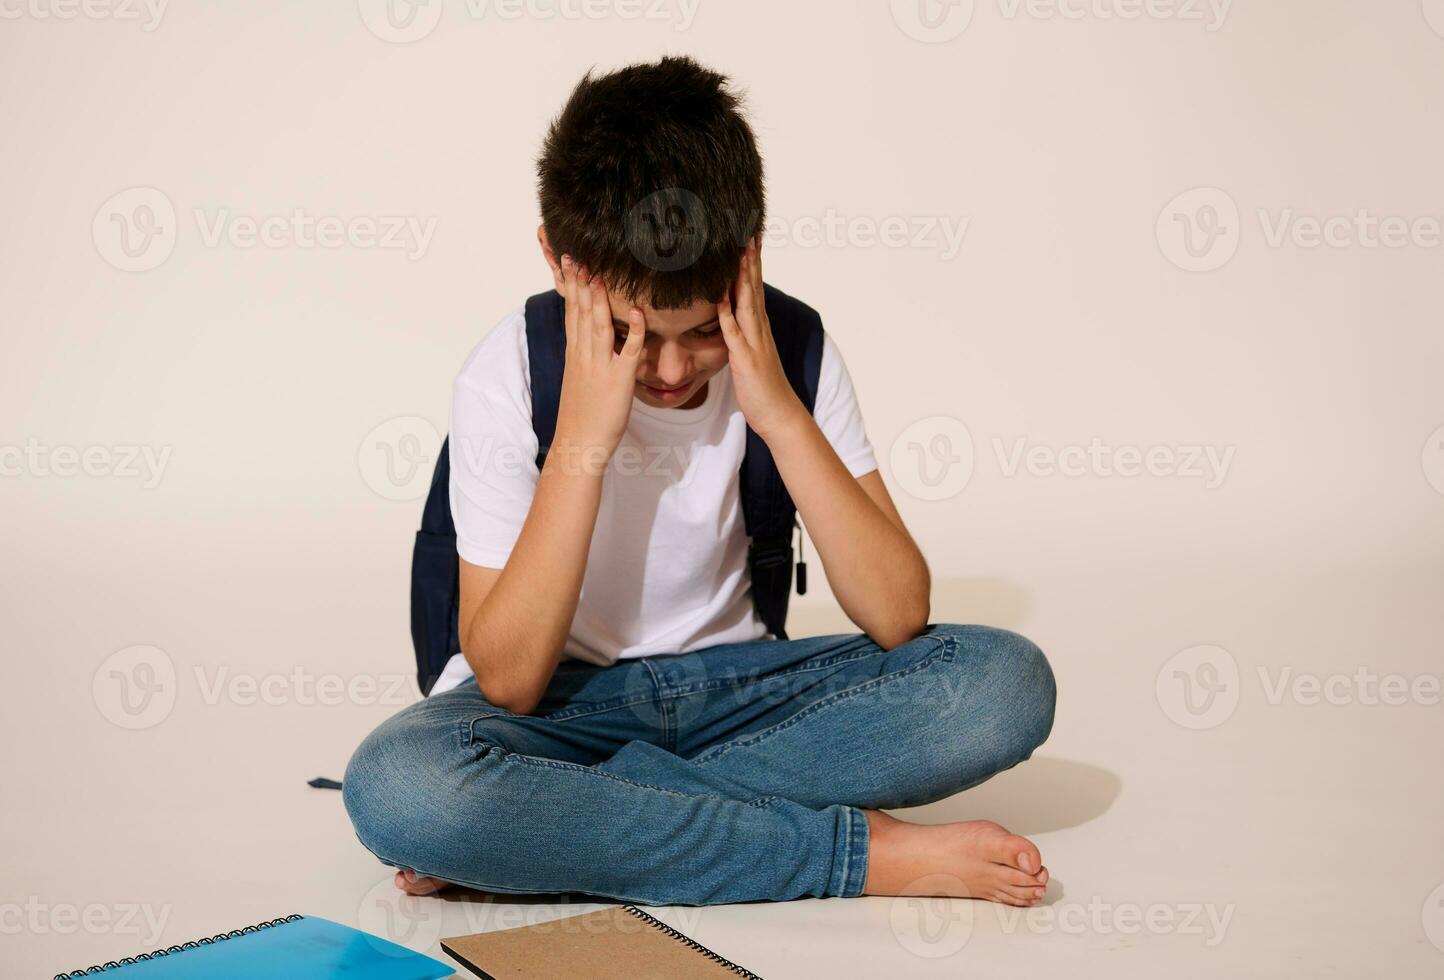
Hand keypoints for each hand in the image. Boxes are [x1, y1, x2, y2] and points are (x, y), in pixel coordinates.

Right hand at [550, 254, 645, 462]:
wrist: (579, 444)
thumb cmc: (582, 415)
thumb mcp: (579, 379)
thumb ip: (585, 357)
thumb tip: (590, 341)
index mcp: (575, 354)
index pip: (571, 312)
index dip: (571, 286)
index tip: (569, 262)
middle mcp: (584, 355)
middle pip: (580, 312)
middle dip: (579, 282)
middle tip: (577, 254)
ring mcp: (600, 366)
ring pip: (598, 325)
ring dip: (599, 298)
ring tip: (599, 272)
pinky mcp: (619, 380)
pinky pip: (628, 352)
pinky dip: (632, 331)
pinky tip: (636, 312)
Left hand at [716, 238, 806, 440]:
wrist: (779, 414)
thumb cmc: (762, 387)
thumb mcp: (749, 354)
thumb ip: (742, 333)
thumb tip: (730, 317)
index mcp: (758, 327)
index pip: (753, 287)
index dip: (751, 262)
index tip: (748, 237)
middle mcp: (759, 329)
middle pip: (753, 287)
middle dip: (750, 259)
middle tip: (747, 230)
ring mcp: (754, 343)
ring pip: (746, 303)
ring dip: (742, 278)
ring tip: (739, 252)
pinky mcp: (745, 360)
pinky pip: (734, 335)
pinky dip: (727, 316)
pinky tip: (720, 299)